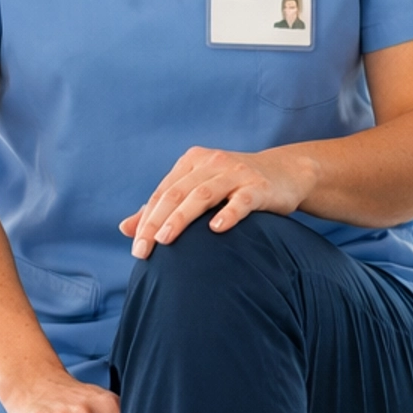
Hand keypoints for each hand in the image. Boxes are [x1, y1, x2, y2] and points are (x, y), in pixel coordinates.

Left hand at [121, 145, 318, 256]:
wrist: (287, 173)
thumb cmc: (236, 186)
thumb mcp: (199, 190)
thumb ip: (164, 207)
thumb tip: (125, 229)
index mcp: (193, 162)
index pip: (163, 193)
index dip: (146, 219)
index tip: (137, 248)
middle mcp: (212, 163)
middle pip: (177, 193)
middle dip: (156, 222)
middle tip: (143, 250)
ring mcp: (237, 173)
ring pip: (203, 194)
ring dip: (182, 217)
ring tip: (166, 240)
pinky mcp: (260, 187)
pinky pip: (242, 201)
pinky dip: (228, 213)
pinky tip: (216, 229)